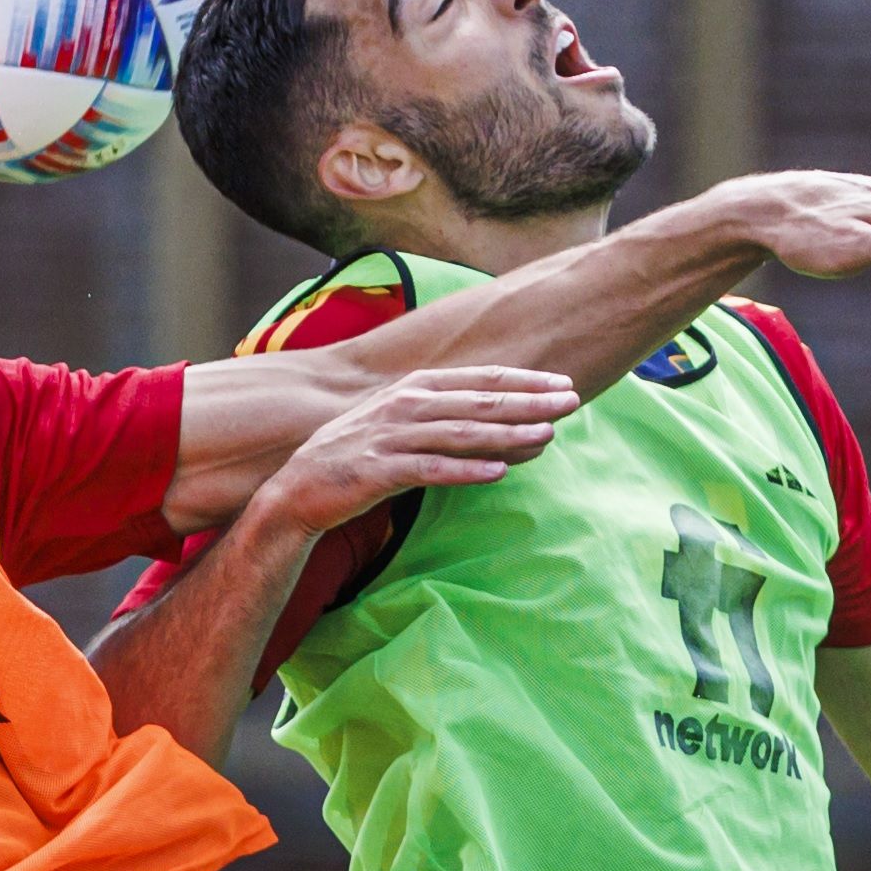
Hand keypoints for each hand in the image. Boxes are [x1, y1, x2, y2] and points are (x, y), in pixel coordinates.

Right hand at [246, 365, 579, 538]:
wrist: (298, 490)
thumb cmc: (357, 459)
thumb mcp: (401, 428)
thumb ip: (446, 422)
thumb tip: (502, 428)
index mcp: (413, 388)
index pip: (480, 380)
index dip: (524, 380)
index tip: (562, 383)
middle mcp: (405, 405)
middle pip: (479, 401)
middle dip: (529, 400)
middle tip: (571, 401)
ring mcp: (391, 436)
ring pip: (462, 432)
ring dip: (508, 433)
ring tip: (548, 435)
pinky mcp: (380, 470)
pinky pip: (431, 469)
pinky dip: (467, 470)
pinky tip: (499, 472)